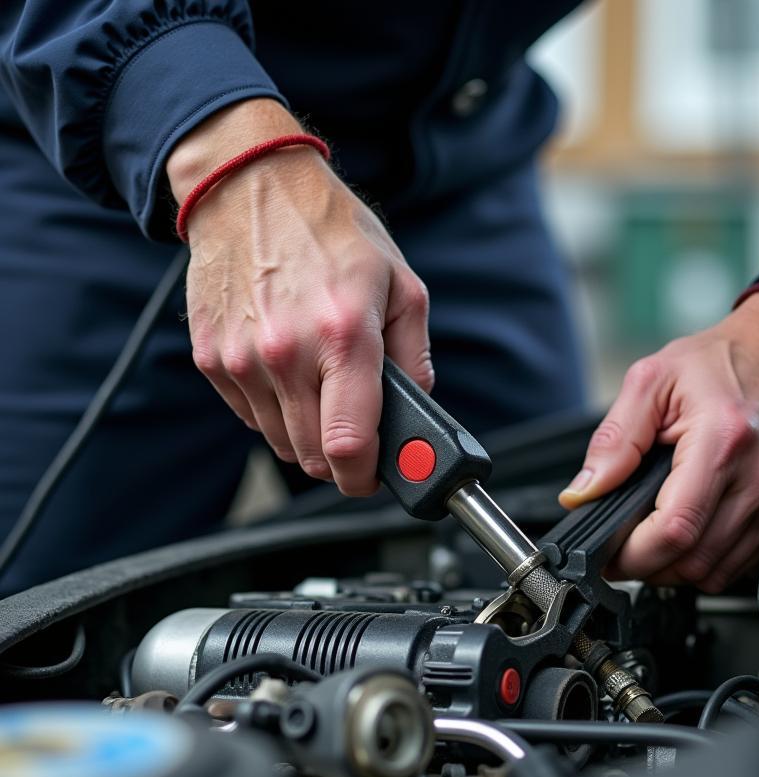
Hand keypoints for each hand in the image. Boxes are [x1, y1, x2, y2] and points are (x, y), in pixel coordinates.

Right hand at [167, 99, 432, 494]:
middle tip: (355, 431)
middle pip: (311, 457)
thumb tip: (417, 410)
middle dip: (340, 458)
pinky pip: (249, 417)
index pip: (348, 445)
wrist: (249, 185)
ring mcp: (241, 359)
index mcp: (342, 335)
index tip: (373, 477)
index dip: (364, 477)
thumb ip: (415, 358)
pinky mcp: (210, 358)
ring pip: (279, 443)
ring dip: (305, 433)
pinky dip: (273, 409)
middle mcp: (286, 353)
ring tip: (320, 386)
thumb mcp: (402, 284)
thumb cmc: (330, 231)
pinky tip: (286, 370)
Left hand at [559, 274, 758, 590]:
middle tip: (626, 546)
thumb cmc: (721, 362)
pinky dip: (710, 559)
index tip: (610, 555)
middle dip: (649, 565)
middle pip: (694, 562)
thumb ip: (614, 440)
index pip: (674, 530)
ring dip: (678, 567)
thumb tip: (582, 493)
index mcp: (723, 439)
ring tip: (657, 536)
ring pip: (717, 572)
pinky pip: (743, 564)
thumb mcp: (650, 381)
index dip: (633, 555)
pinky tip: (695, 529)